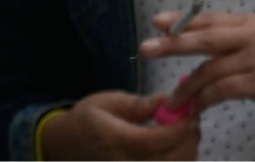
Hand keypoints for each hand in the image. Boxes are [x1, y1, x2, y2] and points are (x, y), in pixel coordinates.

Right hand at [38, 89, 199, 159]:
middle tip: (193, 122)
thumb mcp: (108, 102)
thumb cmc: (86, 120)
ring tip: (184, 135)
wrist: (61, 146)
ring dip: (184, 153)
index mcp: (115, 141)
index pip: (156, 141)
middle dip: (188, 141)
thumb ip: (139, 104)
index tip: (192, 113)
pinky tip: (173, 149)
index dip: (180, 129)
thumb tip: (167, 100)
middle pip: (168, 161)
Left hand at [142, 9, 254, 117]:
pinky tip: (195, 108)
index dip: (183, 21)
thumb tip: (197, 48)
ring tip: (172, 100)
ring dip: (186, 87)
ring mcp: (254, 59)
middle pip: (205, 38)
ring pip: (209, 70)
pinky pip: (222, 91)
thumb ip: (233, 41)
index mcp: (249, 23)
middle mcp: (250, 36)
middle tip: (147, 48)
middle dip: (173, 44)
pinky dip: (204, 100)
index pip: (210, 19)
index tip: (159, 22)